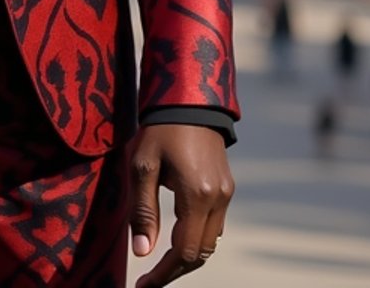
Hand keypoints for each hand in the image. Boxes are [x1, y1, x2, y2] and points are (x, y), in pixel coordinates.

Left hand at [128, 124, 233, 284]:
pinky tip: (176, 234)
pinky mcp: (227, 187)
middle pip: (201, 254)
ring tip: (160, 260)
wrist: (190, 100)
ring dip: (187, 255)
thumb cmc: (161, 129)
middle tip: (149, 277)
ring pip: (210, 242)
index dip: (164, 273)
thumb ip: (143, 211)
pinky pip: (214, 225)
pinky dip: (197, 237)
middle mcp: (218, 199)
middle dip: (175, 269)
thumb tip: (141, 253)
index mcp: (198, 195)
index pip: (185, 252)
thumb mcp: (143, 166)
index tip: (143, 284)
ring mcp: (227, 194)